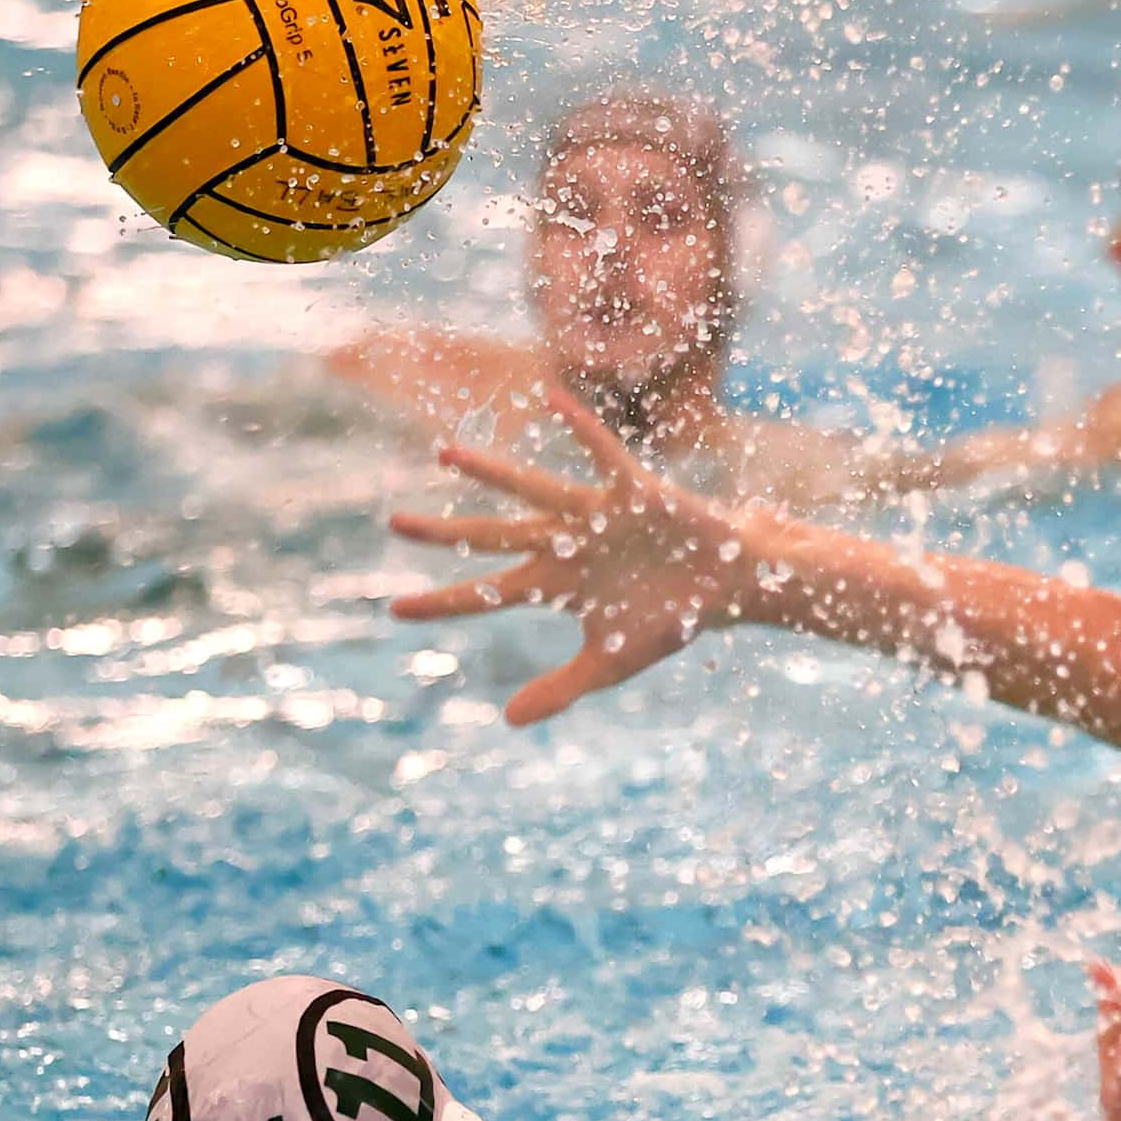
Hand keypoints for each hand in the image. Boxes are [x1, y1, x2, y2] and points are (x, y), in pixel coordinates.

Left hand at [388, 385, 749, 725]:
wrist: (727, 587)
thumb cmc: (668, 620)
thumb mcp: (609, 664)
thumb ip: (559, 689)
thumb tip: (508, 722)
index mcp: (555, 583)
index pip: (486, 593)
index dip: (443, 602)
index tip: (394, 609)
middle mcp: (565, 542)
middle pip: (493, 537)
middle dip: (446, 532)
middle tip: (393, 524)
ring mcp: (596, 514)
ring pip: (532, 490)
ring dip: (490, 473)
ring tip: (444, 453)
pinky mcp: (634, 492)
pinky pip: (603, 455)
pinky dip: (582, 429)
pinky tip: (552, 398)